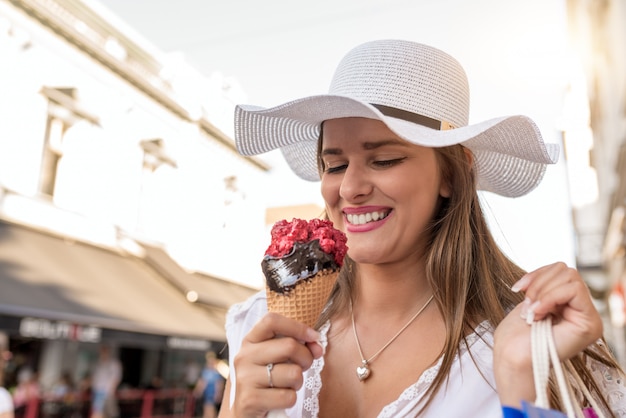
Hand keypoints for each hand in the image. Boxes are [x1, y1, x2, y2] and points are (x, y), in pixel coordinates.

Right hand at [229, 312, 322, 417]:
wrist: (247, 413)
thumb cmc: (268, 381)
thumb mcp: (278, 359)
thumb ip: (297, 347)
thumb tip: (317, 346)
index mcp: (250, 341)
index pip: (271, 320)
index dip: (297, 326)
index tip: (313, 337)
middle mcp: (244, 356)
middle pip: (289, 346)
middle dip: (306, 358)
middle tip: (303, 367)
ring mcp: (245, 378)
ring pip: (293, 373)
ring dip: (297, 382)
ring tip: (287, 385)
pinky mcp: (250, 400)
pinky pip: (288, 396)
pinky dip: (290, 399)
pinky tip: (279, 400)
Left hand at [493, 262, 602, 407]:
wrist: (512, 358)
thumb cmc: (516, 335)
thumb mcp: (531, 300)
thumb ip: (546, 285)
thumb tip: (554, 269)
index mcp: (569, 305)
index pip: (561, 270)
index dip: (537, 274)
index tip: (518, 289)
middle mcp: (582, 311)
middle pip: (566, 270)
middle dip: (539, 283)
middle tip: (527, 305)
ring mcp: (588, 318)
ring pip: (570, 276)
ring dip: (542, 291)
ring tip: (532, 312)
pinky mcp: (589, 324)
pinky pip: (573, 290)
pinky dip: (550, 297)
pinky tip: (538, 313)